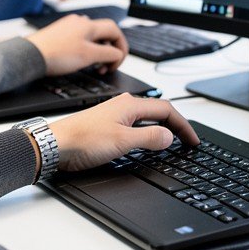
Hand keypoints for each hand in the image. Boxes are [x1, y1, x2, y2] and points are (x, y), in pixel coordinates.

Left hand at [25, 14, 127, 75]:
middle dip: (110, 50)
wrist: (30, 56)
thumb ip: (108, 54)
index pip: (115, 31)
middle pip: (104, 33)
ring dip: (98, 51)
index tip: (118, 61)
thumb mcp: (89, 56)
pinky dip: (85, 50)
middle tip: (106, 66)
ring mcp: (69, 27)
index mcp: (89, 25)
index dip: (121, 47)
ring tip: (93, 66)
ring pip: (92, 37)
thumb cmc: (55, 54)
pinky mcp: (60, 33)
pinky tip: (79, 61)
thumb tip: (117, 54)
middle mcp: (80, 22)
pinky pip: (80, 40)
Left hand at [50, 94, 198, 170]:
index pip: (167, 110)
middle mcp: (124, 105)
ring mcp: (115, 113)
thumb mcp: (122, 141)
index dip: (184, 126)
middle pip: (159, 111)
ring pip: (147, 117)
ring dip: (163, 127)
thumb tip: (169, 136)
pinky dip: (149, 131)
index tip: (193, 140)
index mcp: (131, 105)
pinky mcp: (107, 123)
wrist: (55, 144)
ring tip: (174, 140)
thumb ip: (149, 137)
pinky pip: (137, 124)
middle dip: (177, 125)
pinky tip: (147, 140)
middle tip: (188, 141)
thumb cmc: (82, 140)